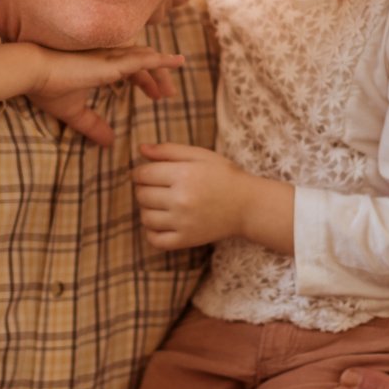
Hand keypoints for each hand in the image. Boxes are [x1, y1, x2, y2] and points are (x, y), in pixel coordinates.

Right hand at [28, 47, 185, 146]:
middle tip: (167, 96)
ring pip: (147, 59)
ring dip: (162, 73)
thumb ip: (92, 125)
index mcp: (100, 65)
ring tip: (171, 91)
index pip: (131, 68)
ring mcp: (112, 57)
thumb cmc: (48, 88)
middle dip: (157, 78)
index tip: (155, 97)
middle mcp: (109, 57)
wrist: (34, 72)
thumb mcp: (74, 112)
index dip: (145, 81)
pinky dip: (162, 60)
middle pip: (143, 61)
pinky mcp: (112, 62)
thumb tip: (109, 142)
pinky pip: (144, 59)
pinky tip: (178, 62)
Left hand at [132, 143, 259, 250]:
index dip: (140, 172)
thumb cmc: (224, 176)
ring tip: (160, 204)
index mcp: (184, 175)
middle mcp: (181, 199)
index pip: (143, 174)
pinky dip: (152, 231)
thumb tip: (141, 148)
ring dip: (147, 209)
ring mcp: (183, 222)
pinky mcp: (186, 240)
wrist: (248, 206)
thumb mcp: (200, 155)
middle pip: (141, 195)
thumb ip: (169, 150)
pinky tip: (162, 222)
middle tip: (157, 187)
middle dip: (143, 189)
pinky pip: (154, 239)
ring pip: (145, 217)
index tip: (147, 174)